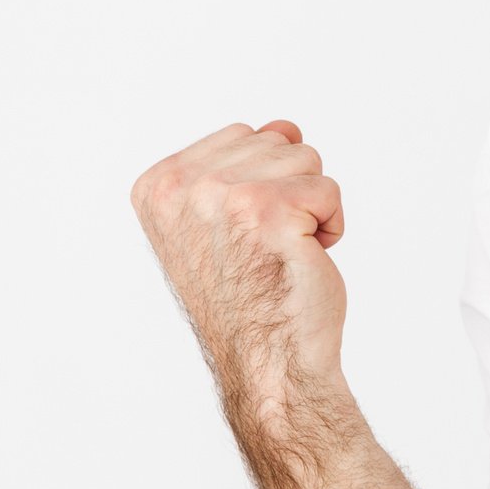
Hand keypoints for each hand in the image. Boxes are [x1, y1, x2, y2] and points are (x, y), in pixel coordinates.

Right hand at [131, 119, 349, 415]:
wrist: (267, 362)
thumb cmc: (250, 296)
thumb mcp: (222, 217)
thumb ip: (241, 163)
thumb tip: (284, 126)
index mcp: (158, 185)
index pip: (243, 134)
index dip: (261, 182)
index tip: (241, 235)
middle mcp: (182, 187)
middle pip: (276, 140)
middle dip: (289, 191)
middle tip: (266, 248)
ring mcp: (224, 197)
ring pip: (306, 159)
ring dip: (311, 208)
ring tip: (282, 253)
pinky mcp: (271, 213)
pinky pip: (329, 190)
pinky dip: (331, 226)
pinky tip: (303, 260)